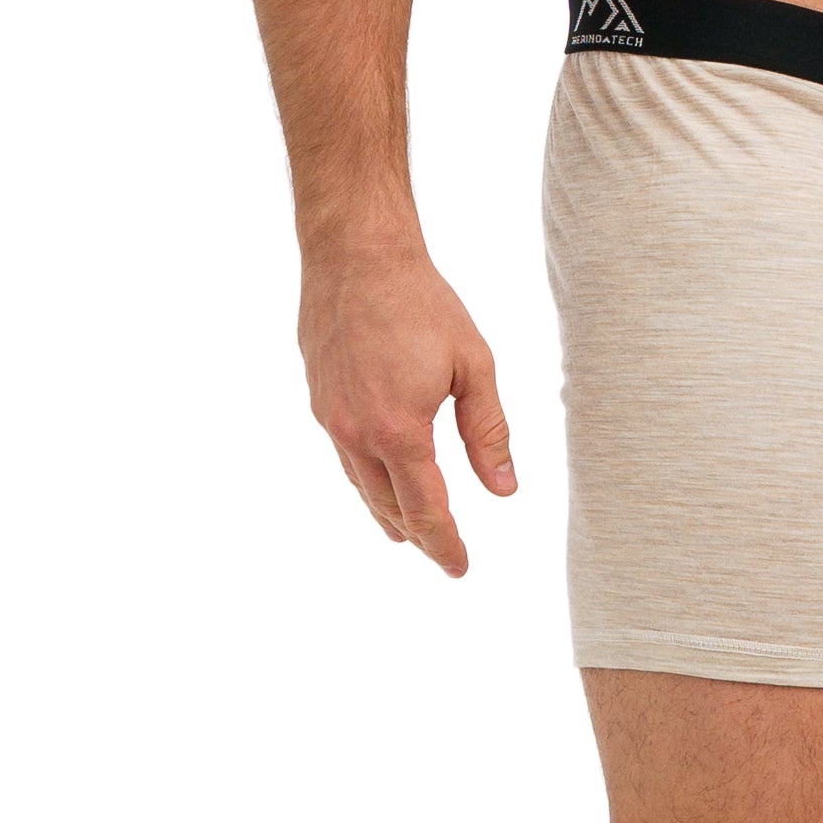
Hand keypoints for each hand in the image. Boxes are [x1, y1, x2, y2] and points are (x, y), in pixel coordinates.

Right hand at [297, 241, 515, 575]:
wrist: (355, 254)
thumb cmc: (421, 303)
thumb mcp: (473, 365)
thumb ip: (488, 433)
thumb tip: (504, 491)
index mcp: (399, 430)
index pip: (426, 509)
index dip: (445, 544)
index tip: (460, 567)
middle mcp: (356, 434)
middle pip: (390, 507)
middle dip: (419, 535)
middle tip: (442, 553)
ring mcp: (330, 419)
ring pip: (361, 486)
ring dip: (387, 513)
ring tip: (406, 532)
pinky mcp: (319, 400)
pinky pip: (345, 457)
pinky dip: (366, 479)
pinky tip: (378, 479)